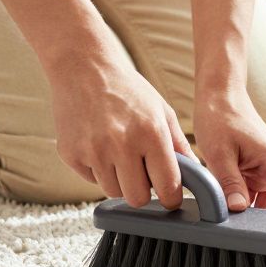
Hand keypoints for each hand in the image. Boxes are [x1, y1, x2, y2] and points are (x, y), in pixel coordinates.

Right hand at [50, 57, 190, 208]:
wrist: (84, 67)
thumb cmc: (127, 89)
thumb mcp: (162, 111)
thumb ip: (179, 145)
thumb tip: (194, 175)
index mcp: (151, 134)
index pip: (167, 188)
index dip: (170, 197)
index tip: (169, 196)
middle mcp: (121, 145)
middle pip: (137, 198)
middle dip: (142, 190)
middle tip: (141, 173)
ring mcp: (93, 151)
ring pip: (112, 191)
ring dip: (119, 180)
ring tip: (119, 154)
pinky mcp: (71, 154)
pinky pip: (90, 179)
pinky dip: (97, 169)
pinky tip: (99, 145)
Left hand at [193, 90, 265, 216]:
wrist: (221, 96)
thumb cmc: (221, 119)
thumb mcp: (218, 153)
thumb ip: (229, 183)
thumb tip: (238, 210)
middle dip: (258, 221)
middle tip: (234, 230)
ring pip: (261, 205)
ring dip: (245, 211)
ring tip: (223, 209)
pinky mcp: (259, 174)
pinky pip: (253, 197)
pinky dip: (241, 202)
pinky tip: (224, 200)